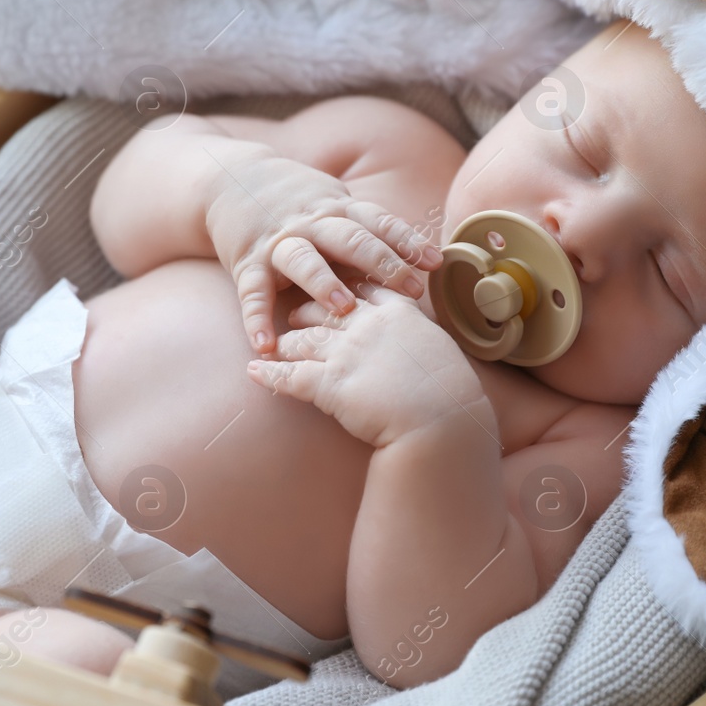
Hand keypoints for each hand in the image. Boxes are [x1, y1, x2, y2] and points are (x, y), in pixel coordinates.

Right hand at [205, 152, 441, 352]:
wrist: (231, 179)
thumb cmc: (298, 202)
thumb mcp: (335, 205)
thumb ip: (368, 231)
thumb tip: (422, 262)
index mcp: (338, 210)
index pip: (378, 222)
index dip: (406, 241)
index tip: (434, 262)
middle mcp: (311, 223)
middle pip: (349, 239)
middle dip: (381, 263)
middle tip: (409, 289)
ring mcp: (278, 242)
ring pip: (304, 260)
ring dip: (324, 283)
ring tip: (344, 308)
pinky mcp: (246, 261)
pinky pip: (252, 292)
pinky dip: (256, 319)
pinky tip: (266, 345)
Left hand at [245, 284, 491, 447]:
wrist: (443, 421)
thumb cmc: (451, 394)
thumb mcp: (440, 352)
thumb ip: (420, 340)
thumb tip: (417, 347)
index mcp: (398, 313)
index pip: (364, 287)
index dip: (346, 285)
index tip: (335, 285)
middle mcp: (367, 324)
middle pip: (325, 306)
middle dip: (306, 309)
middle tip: (295, 314)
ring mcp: (345, 351)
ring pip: (302, 339)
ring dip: (284, 342)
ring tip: (271, 345)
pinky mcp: (329, 383)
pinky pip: (289, 376)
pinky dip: (269, 374)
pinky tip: (254, 372)